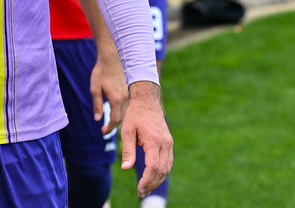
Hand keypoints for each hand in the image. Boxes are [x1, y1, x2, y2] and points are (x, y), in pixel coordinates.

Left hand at [90, 46, 127, 134]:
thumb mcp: (95, 89)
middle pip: (122, 119)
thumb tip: (97, 119)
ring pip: (126, 114)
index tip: (103, 133)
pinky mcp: (130, 92)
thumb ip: (97, 105)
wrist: (112, 59)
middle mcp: (125, 99)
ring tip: (110, 123)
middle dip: (114, 126)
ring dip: (119, 119)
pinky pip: (128, 107)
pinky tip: (117, 112)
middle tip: (105, 129)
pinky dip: (123, 112)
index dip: (109, 129)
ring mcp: (130, 95)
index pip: (115, 121)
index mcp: (116, 100)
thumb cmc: (101, 72)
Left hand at [120, 81, 172, 198]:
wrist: (147, 101)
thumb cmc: (135, 115)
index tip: (139, 189)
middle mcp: (165, 144)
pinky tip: (152, 178)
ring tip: (146, 189)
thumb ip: (127, 150)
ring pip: (167, 168)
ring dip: (157, 181)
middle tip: (141, 193)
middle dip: (152, 184)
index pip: (153, 167)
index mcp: (153, 141)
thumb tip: (125, 168)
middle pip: (162, 171)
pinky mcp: (169, 144)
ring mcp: (169, 144)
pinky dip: (161, 172)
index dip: (146, 181)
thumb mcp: (127, 131)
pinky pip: (168, 162)